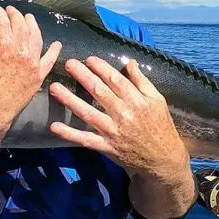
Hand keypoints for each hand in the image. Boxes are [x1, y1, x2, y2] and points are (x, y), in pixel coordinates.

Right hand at [0, 5, 61, 169]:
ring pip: (36, 36)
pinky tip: (56, 44)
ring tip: (28, 19)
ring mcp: (32, 62)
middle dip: (15, 14)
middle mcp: (19, 50)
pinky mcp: (38, 75)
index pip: (2, 19)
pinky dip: (54, 51)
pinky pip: (50, 59)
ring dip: (33, 24)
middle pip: (20, 24)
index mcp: (1, 43)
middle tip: (10, 11)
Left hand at [47, 56, 188, 180]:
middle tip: (68, 64)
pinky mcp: (106, 147)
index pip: (115, 79)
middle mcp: (123, 114)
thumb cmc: (161, 126)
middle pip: (99, 91)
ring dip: (69, 100)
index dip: (100, 67)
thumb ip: (142, 81)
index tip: (88, 59)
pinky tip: (55, 126)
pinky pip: (85, 140)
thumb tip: (130, 62)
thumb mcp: (157, 100)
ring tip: (55, 88)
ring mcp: (113, 131)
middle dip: (82, 76)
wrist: (163, 159)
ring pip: (87, 113)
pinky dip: (69, 134)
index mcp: (136, 101)